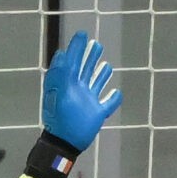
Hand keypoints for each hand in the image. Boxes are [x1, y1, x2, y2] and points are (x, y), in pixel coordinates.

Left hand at [41, 31, 122, 150]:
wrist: (66, 143)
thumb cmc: (61, 118)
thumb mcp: (59, 93)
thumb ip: (61, 74)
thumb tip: (62, 54)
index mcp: (67, 84)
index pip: (72, 61)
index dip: (75, 48)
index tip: (81, 34)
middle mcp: (78, 90)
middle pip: (84, 69)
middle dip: (89, 57)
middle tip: (95, 44)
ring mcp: (88, 101)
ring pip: (96, 83)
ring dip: (101, 74)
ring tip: (105, 64)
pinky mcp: (97, 113)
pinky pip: (108, 104)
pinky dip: (114, 99)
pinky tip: (117, 93)